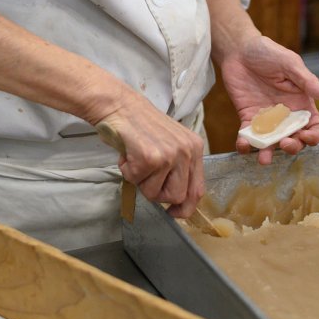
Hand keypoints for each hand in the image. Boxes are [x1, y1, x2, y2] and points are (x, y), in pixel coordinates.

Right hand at [95, 90, 204, 217]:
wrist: (120, 105)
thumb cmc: (141, 126)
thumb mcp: (171, 143)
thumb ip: (179, 167)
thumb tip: (179, 201)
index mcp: (195, 148)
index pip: (198, 190)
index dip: (186, 207)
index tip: (174, 213)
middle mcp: (187, 151)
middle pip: (177, 197)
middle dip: (158, 193)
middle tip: (146, 177)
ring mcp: (170, 155)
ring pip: (155, 194)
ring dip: (141, 182)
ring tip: (137, 160)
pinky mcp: (150, 158)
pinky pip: (136, 182)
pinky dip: (127, 172)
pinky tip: (128, 154)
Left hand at [220, 35, 318, 164]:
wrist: (239, 49)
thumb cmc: (268, 52)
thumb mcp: (290, 64)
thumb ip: (307, 82)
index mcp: (301, 102)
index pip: (314, 126)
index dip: (314, 136)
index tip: (307, 137)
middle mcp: (286, 114)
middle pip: (295, 139)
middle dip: (292, 147)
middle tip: (284, 143)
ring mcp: (267, 118)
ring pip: (271, 142)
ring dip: (268, 153)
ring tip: (264, 158)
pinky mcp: (248, 117)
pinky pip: (248, 135)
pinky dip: (246, 143)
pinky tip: (243, 144)